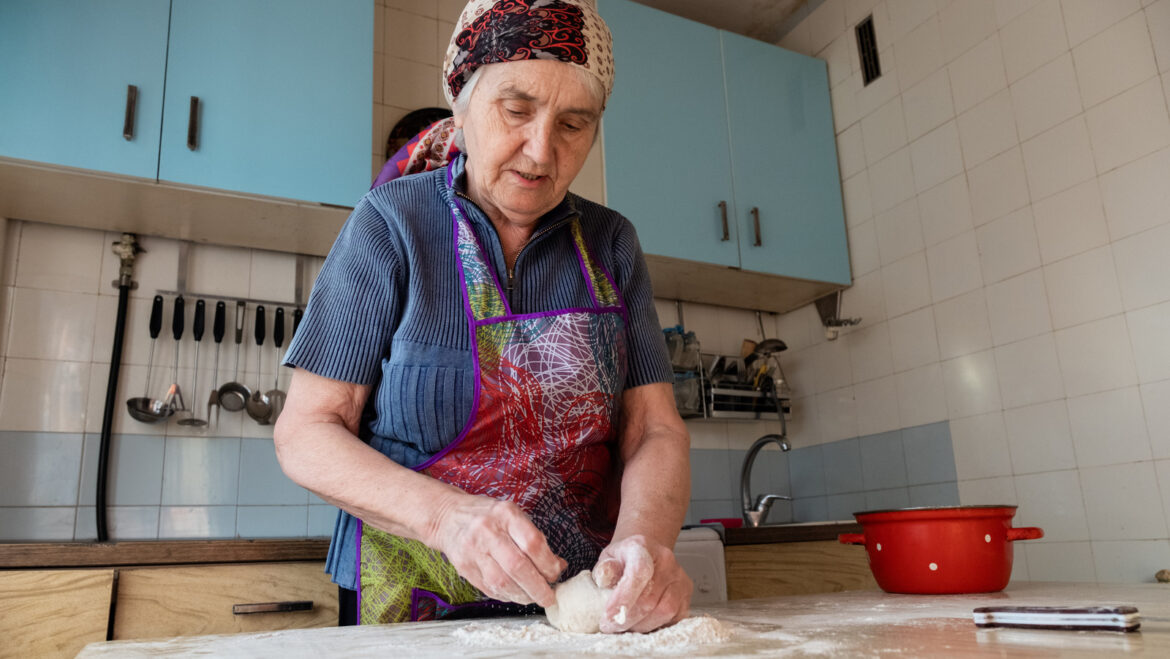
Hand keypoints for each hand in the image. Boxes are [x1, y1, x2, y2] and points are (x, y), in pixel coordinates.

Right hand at [429, 493, 565, 606]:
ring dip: (522, 595)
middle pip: (517, 566)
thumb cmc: (488, 516)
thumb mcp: (513, 515)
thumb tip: (558, 566)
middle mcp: (488, 531)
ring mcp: (473, 550)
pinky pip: (489, 588)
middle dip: (537, 587)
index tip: (555, 574)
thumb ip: (535, 539)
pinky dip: (507, 595)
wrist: (448, 516)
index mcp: (505, 514)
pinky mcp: (464, 567)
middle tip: (549, 597)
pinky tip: (516, 593)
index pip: (532, 543)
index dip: (548, 564)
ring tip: (533, 597)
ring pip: (502, 582)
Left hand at [592, 534, 692, 632]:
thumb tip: (604, 577)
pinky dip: (656, 626)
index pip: (639, 572)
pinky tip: (642, 623)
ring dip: (641, 625)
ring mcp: (679, 577)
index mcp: (642, 547)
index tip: (609, 615)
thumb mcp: (608, 558)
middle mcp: (666, 560)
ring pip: (664, 611)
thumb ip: (604, 569)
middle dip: (627, 619)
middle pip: (649, 598)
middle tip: (611, 626)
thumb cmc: (625, 559)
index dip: (623, 597)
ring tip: (626, 624)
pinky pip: (674, 618)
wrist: (646, 554)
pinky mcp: (686, 594)